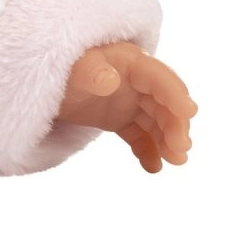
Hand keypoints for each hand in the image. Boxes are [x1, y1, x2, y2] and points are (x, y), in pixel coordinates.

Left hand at [55, 41, 196, 172]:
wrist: (39, 82)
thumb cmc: (61, 67)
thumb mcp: (73, 70)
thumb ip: (90, 73)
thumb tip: (111, 79)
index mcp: (129, 61)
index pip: (159, 77)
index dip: (175, 93)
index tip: (190, 112)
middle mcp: (135, 80)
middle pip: (164, 103)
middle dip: (175, 125)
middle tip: (179, 150)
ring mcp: (129, 100)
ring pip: (156, 121)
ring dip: (166, 140)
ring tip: (172, 162)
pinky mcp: (119, 117)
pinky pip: (139, 134)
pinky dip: (147, 150)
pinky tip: (152, 167)